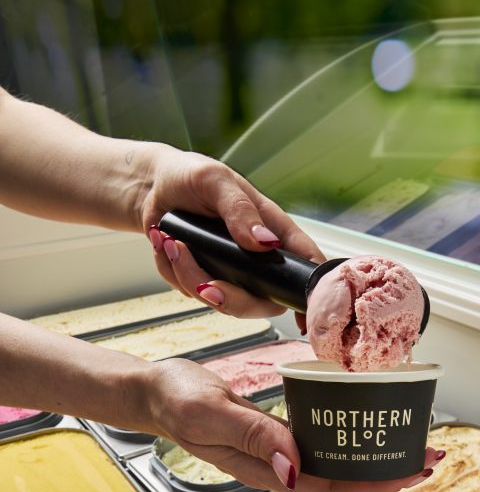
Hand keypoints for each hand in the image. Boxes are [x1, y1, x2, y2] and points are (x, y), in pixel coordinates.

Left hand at [139, 145, 323, 317]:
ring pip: (223, 301)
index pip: (304, 263)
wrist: (153, 187)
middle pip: (265, 302)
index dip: (313, 291)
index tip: (308, 314)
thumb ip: (240, 209)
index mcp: (273, 230)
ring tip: (171, 242)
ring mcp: (232, 273)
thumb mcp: (215, 180)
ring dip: (190, 276)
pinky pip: (191, 292)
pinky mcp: (204, 279)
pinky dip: (173, 271)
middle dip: (233, 300)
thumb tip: (264, 243)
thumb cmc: (191, 176)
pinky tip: (166, 245)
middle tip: (207, 285)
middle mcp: (258, 259)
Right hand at [146, 358, 444, 491]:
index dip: (374, 488)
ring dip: (375, 461)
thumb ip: (252, 435)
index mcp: (263, 471)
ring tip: (411, 444)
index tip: (410, 473)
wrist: (154, 392)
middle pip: (343, 486)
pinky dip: (351, 439)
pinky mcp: (277, 436)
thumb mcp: (210, 412)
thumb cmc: (175, 401)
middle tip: (430, 456)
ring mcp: (278, 455)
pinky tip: (368, 426)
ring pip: (336, 469)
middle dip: (389, 477)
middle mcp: (277, 469)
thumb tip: (294, 467)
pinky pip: (322, 447)